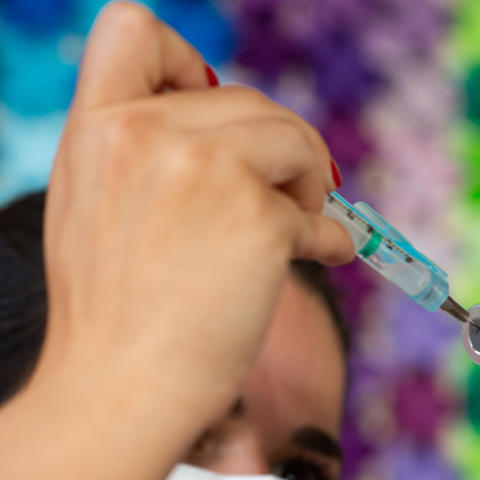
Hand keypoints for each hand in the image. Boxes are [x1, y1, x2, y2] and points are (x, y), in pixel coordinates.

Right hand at [37, 2, 352, 430]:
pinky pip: (320, 215)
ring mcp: (208, 173)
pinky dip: (330, 238)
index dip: (186, 61)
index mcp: (97, 128)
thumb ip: (142, 153)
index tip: (213, 108)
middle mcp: (149, 135)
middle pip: (249, 99)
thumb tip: (230, 135)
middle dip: (281, 145)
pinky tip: (322, 256)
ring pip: (294, 140)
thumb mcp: (92, 204)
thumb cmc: (113, 311)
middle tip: (290, 193)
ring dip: (309, 181)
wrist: (122, 386)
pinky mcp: (261, 220)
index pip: (132, 30)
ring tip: (300, 223)